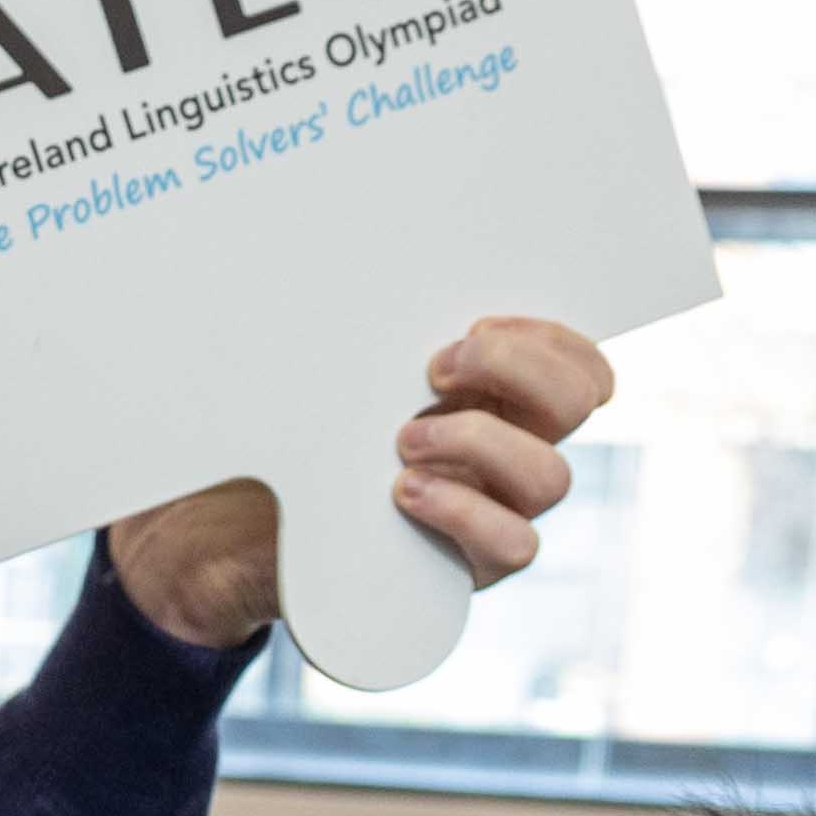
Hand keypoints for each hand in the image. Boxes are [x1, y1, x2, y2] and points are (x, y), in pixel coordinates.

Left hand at [101, 314, 612, 649]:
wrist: (236, 532)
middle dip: (515, 370)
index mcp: (495, 396)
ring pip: (550, 477)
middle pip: (578, 402)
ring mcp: (495, 511)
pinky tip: (405, 492)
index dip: (548, 337)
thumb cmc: (294, 442)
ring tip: (402, 438)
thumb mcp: (337, 377)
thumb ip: (382, 339)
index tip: (469, 327)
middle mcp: (509, 451)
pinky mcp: (466, 568)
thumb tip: (380, 247)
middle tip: (435, 367)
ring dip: (478, 442)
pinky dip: (465, 511)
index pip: (578, 363)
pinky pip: (515, 544)